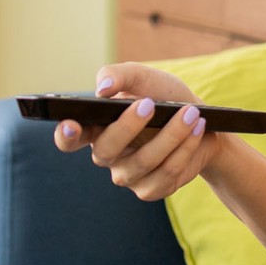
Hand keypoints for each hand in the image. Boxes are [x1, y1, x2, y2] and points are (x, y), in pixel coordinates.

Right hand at [52, 63, 218, 200]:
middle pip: (107, 149)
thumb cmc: (162, 95)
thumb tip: (102, 89)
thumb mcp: (142, 77)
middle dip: (129, 126)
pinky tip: (197, 130)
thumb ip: (118, 75)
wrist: (199, 119)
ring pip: (144, 161)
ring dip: (171, 134)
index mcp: (95, 129)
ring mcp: (128, 176)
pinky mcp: (151, 189)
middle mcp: (107, 156)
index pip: (69, 139)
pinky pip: (166, 174)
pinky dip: (185, 149)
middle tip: (150, 103)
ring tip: (191, 113)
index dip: (66, 135)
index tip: (70, 124)